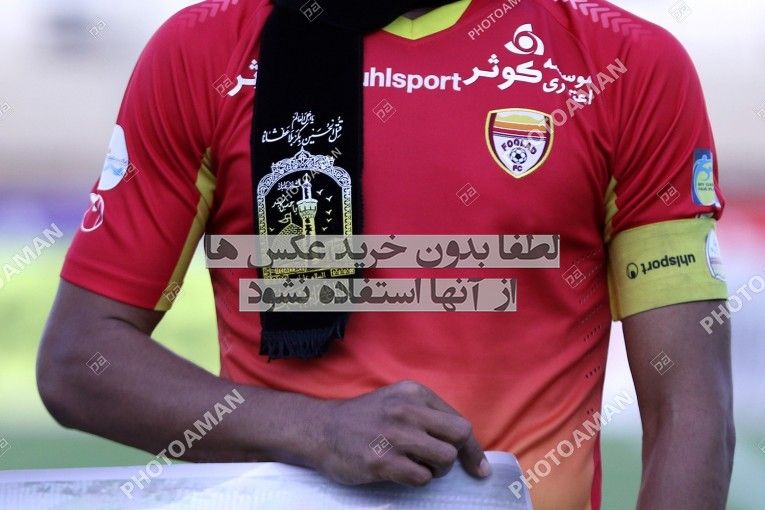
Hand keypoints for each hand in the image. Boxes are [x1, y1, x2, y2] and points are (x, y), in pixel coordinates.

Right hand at [313, 380, 489, 486]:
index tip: (479, 467)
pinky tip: (401, 472)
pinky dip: (418, 480)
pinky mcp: (381, 460)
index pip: (458, 422)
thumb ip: (426, 414)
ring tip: (416, 466)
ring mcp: (394, 435)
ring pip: (444, 458)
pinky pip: (421, 477)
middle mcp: (406, 410)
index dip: (472, 448)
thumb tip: (464, 443)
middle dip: (458, 456)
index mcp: (413, 393)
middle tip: (444, 466)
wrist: (320, 429)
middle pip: (458, 437)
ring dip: (436, 470)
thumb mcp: (396, 401)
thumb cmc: (363, 419)